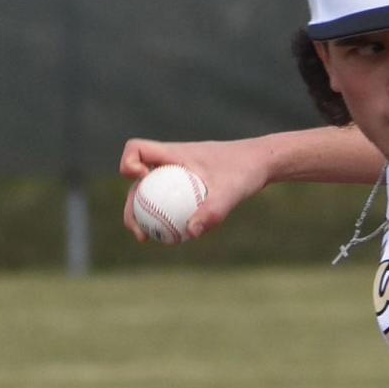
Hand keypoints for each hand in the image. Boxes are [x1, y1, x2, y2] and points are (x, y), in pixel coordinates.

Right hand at [119, 137, 272, 241]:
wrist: (260, 164)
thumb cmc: (245, 171)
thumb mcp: (231, 192)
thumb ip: (213, 211)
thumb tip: (190, 233)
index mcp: (174, 154)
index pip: (136, 148)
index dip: (128, 164)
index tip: (141, 182)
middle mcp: (169, 163)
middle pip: (136, 181)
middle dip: (130, 205)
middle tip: (138, 232)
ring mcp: (175, 174)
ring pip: (149, 193)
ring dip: (142, 214)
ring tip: (147, 239)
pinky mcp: (184, 186)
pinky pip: (166, 201)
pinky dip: (163, 217)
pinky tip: (172, 238)